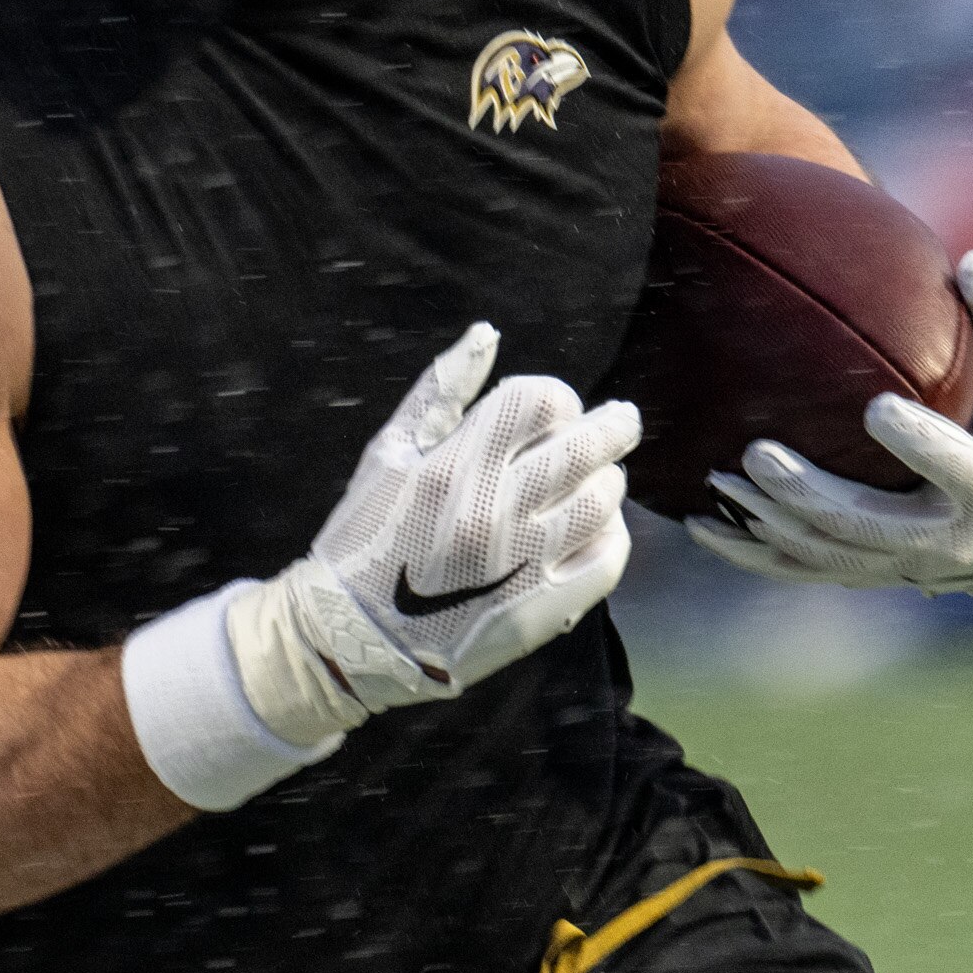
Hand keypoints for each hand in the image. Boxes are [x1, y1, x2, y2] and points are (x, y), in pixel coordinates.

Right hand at [228, 323, 640, 745]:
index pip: (541, 401)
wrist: (353, 638)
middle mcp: (492, 511)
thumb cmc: (367, 536)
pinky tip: (595, 529)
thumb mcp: (389, 451)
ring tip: (598, 479)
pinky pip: (607, 559)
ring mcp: (523, 563)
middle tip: (620, 424)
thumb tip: (486, 334)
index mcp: (454, 465)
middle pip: (586, 446)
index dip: (557, 399)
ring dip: (607, 481)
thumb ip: (440, 389)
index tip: (555, 411)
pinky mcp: (542, 610)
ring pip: (602, 500)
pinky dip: (610, 535)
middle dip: (612, 426)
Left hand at [685, 251, 972, 595]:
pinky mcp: (872, 573)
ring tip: (720, 478)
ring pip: (826, 553)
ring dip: (769, 520)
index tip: (876, 407)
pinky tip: (701, 525)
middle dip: (808, 494)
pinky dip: (750, 553)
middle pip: (867, 525)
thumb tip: (972, 258)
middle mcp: (946, 541)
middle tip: (757, 452)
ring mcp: (904, 566)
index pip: (955, 469)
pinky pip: (803, 569)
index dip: (920, 444)